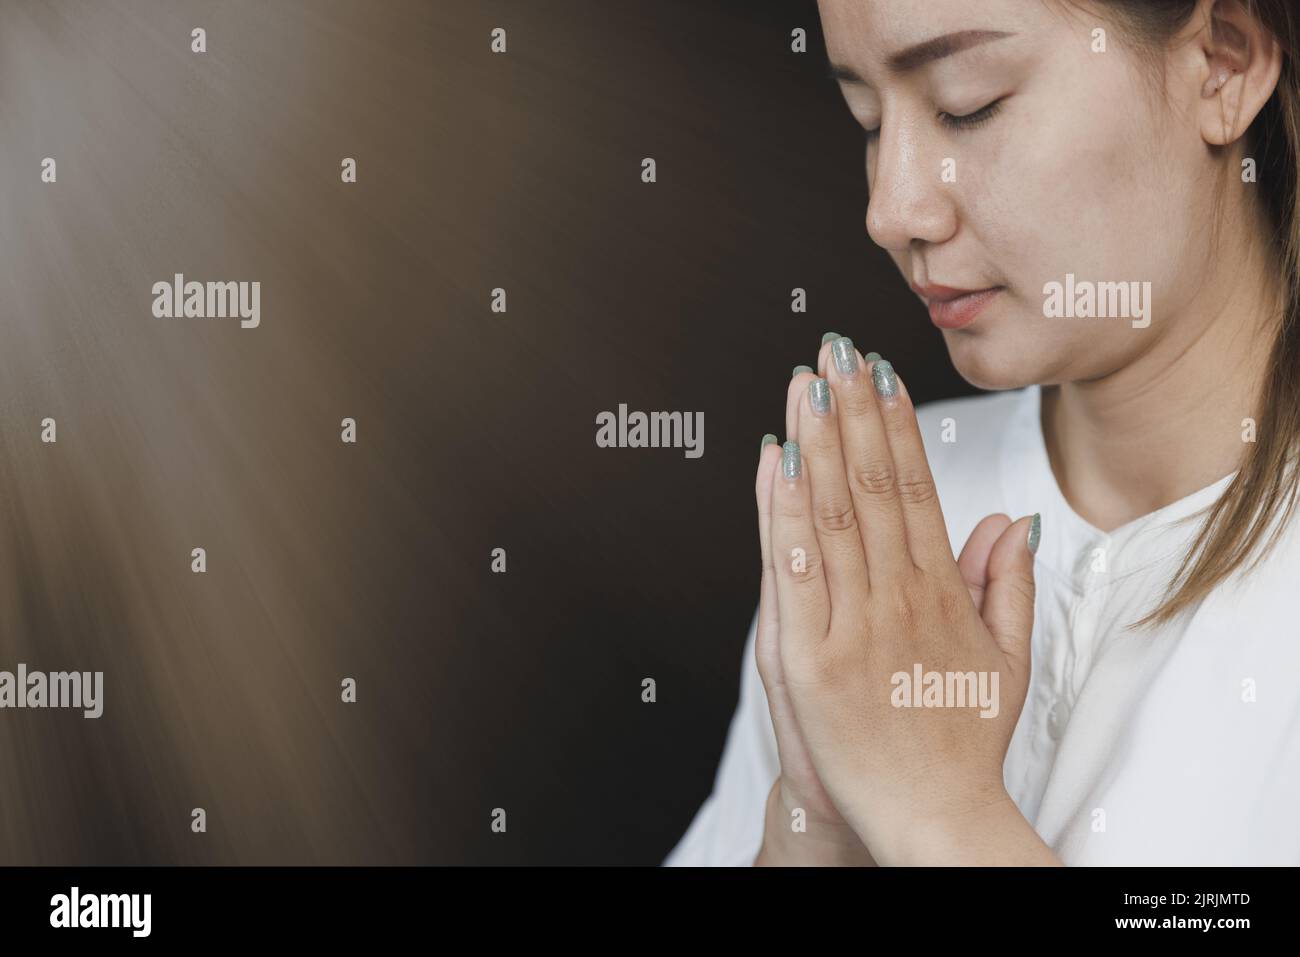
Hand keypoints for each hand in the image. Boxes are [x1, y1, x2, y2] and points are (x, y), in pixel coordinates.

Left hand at [767, 337, 1048, 864]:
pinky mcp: (809, 661)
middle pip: (872, 487)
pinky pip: (793, 574)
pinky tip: (773, 465)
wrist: (931, 817)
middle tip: (837, 351)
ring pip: (832, 516)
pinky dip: (782, 516)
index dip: (896, 426)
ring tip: (805, 383)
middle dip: (853, 412)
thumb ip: (1007, 585)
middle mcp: (898, 599)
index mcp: (941, 593)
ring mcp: (852, 627)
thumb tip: (1015, 518)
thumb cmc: (962, 740)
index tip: (882, 374)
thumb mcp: (1007, 661)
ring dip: (815, 444)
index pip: (916, 488)